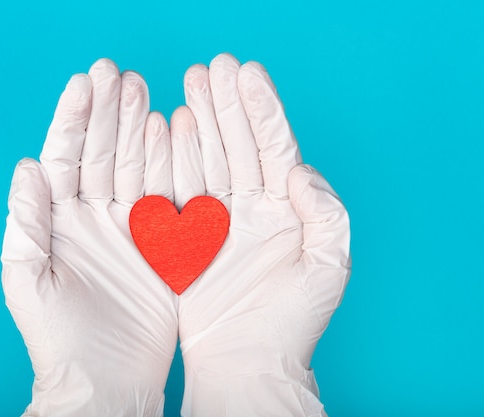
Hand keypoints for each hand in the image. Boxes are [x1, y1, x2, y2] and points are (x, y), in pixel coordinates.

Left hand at [1, 59, 177, 416]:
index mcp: (59, 222)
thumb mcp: (30, 281)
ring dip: (140, 128)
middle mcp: (93, 217)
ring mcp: (130, 227)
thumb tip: (26, 166)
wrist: (105, 381)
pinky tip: (173, 131)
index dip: (73, 119)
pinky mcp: (162, 243)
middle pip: (101, 152)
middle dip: (109, 112)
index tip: (86, 82)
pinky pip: (167, 195)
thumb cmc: (59, 339)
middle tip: (119, 73)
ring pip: (136, 165)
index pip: (65, 157)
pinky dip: (170, 163)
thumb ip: (26, 223)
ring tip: (144, 91)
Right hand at [171, 53, 350, 415]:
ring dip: (197, 121)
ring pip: (205, 159)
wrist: (245, 363)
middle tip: (211, 66)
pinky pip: (176, 189)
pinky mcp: (184, 236)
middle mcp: (250, 207)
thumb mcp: (328, 268)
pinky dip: (170, 159)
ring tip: (188, 85)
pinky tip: (166, 128)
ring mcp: (215, 219)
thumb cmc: (292, 323)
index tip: (246, 73)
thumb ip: (327, 214)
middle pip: (237, 143)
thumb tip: (300, 171)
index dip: (261, 109)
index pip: (274, 146)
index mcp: (285, 209)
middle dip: (225, 105)